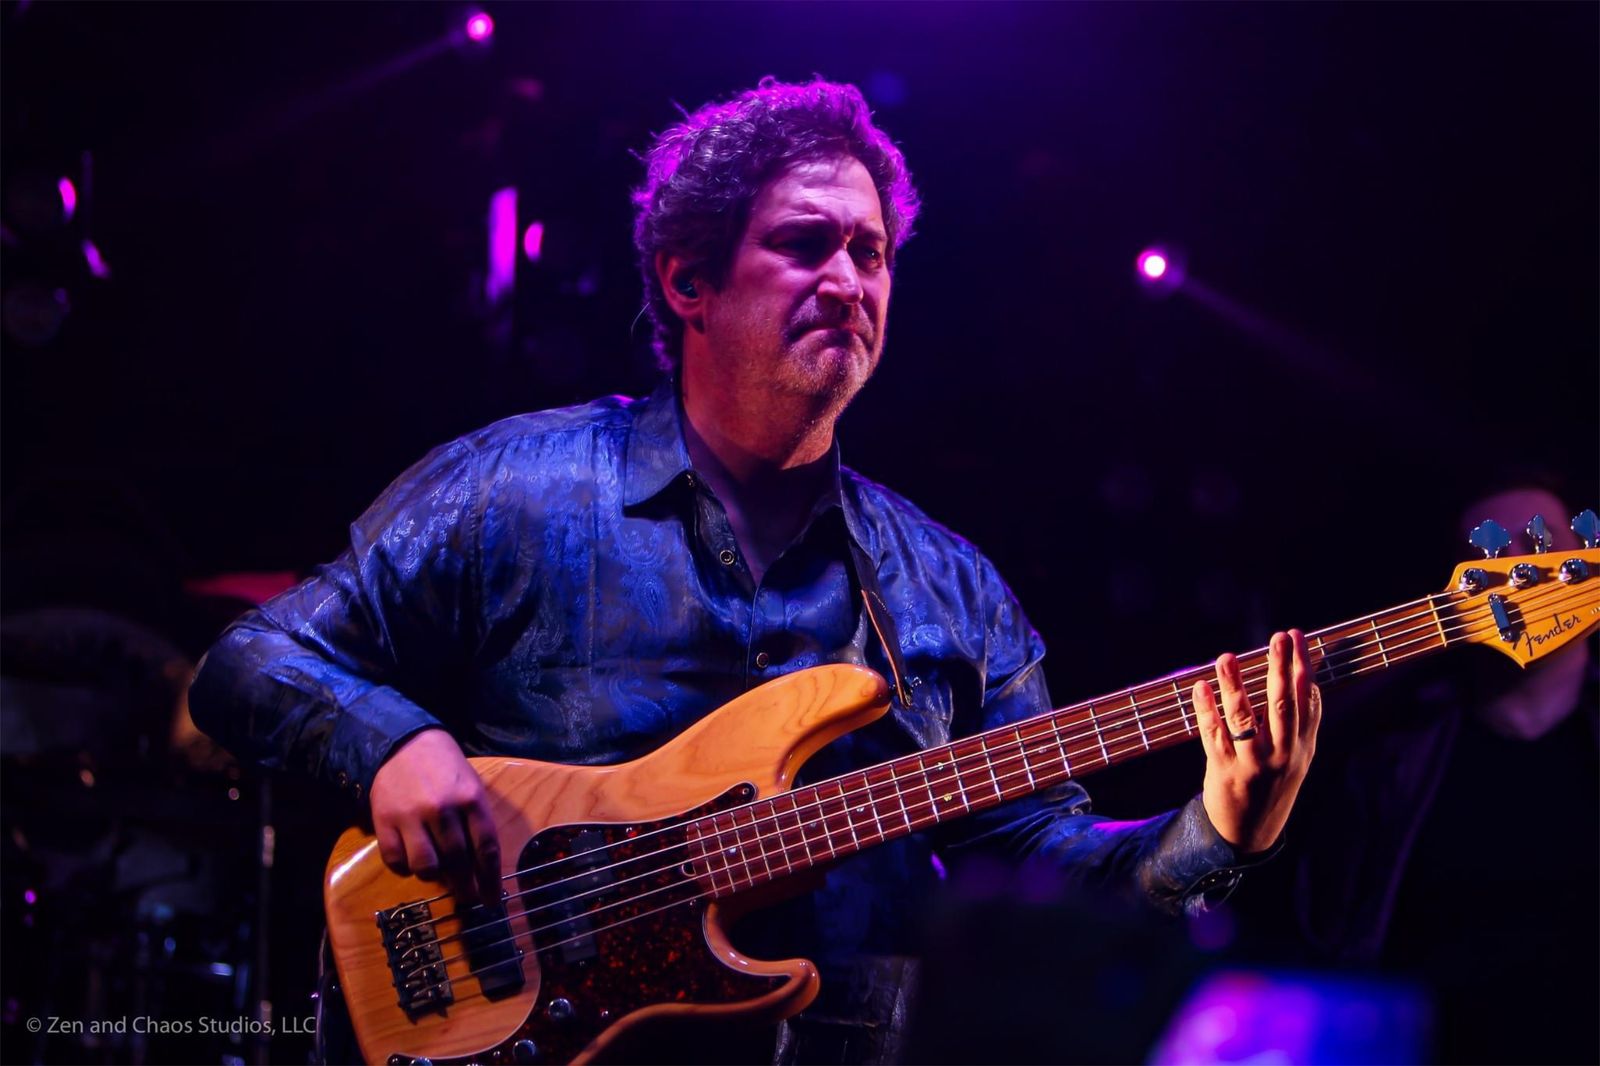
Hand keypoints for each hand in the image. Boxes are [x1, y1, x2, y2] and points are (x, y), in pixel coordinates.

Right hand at [369, 728, 501, 905]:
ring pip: (426, 867)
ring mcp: (411, 816)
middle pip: (458, 862)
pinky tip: (410, 860)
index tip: (493, 901)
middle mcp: (443, 809)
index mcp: (470, 799)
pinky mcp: (384, 821)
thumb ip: (477, 821)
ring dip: (434, 877)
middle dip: (466, 888)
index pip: (486, 848)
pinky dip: (404, 867)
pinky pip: (395, 860)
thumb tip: (484, 866)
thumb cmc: (444, 767)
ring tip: (439, 874)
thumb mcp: (470, 785)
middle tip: (469, 899)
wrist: (402, 743)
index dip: (491, 880)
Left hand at [1194, 629, 1321, 853]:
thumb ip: (1304, 721)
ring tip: (1226, 657)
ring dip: (1235, 685)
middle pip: (1282, 705)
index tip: (1297, 636)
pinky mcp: (1223, 769)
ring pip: (1244, 718)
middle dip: (1280, 668)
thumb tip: (1306, 678)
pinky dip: (1205, 709)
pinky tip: (1200, 687)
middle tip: (1278, 637)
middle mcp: (1281, 753)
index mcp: (1302, 746)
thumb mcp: (1299, 756)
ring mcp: (1252, 763)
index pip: (1307, 699)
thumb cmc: (1274, 783)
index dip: (1303, 666)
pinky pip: (1213, 734)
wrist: (1250, 833)